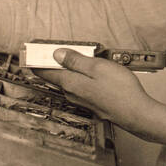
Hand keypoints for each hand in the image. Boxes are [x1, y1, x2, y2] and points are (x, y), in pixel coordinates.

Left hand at [32, 48, 165, 147]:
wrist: (137, 114)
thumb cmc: (120, 90)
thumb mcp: (97, 67)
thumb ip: (76, 60)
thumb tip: (57, 54)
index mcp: (70, 83)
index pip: (44, 72)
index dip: (35, 61)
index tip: (28, 53)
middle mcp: (73, 94)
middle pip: (56, 77)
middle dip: (51, 64)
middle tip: (49, 50)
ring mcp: (83, 101)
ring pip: (69, 82)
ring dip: (67, 70)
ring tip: (72, 57)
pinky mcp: (93, 104)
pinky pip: (80, 88)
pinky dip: (79, 78)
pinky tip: (88, 73)